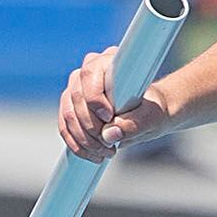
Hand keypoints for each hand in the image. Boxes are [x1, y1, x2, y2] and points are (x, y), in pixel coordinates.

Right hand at [55, 45, 171, 160]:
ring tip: (105, 152)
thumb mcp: (151, 118)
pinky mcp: (70, 107)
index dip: (95, 98)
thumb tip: (110, 134)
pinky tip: (93, 155)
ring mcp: (76, 88)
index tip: (109, 117)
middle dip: (91, 127)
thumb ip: (134, 124)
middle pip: (76, 97)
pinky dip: (76, 144)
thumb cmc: (151, 111)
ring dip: (84, 139)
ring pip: (68, 114)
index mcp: (109, 61)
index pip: (90, 75)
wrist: (147, 116)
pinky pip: (64, 126)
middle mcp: (88, 71)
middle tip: (110, 145)